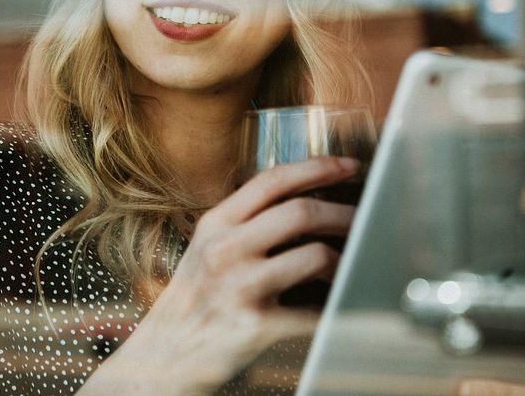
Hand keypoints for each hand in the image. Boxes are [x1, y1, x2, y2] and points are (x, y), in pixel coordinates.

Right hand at [81, 156, 358, 395]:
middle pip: (301, 211)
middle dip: (343, 213)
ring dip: (342, 260)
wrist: (162, 358)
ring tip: (347, 265)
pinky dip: (332, 305)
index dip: (318, 167)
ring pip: (314, 256)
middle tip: (363, 219)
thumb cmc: (193, 301)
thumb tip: (306, 202)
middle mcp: (224, 249)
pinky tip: (333, 303)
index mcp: (215, 224)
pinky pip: (313, 309)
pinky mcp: (255, 325)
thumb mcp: (206, 249)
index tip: (348, 166)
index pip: (272, 180)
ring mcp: (239, 287)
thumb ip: (244, 223)